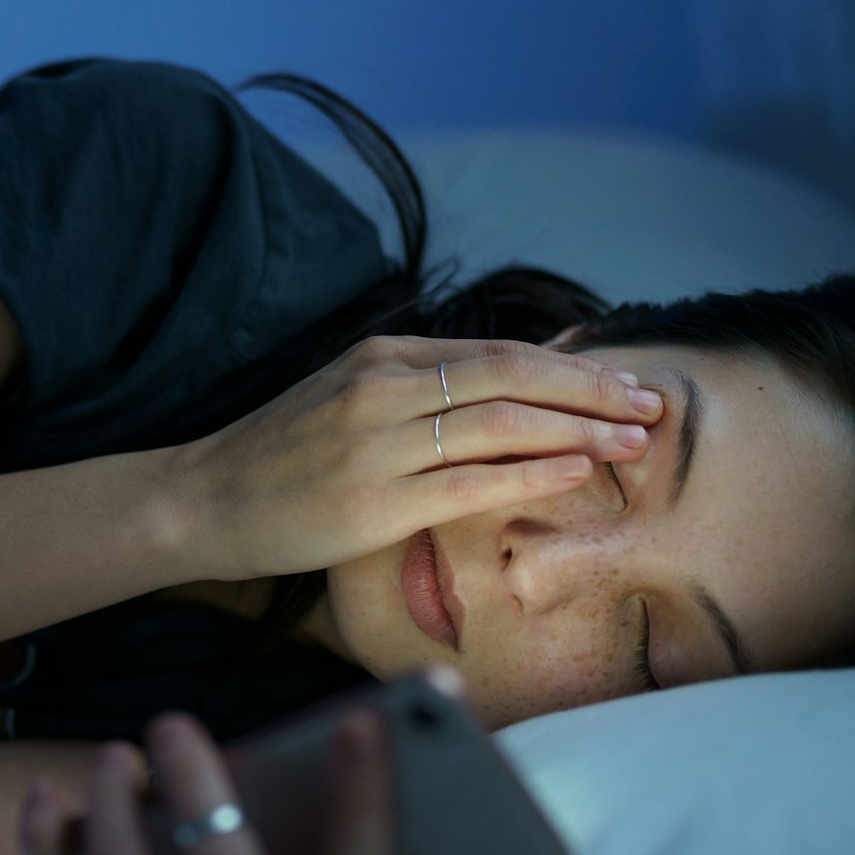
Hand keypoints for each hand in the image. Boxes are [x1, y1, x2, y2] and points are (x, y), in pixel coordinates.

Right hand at [168, 334, 665, 581]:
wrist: (203, 499)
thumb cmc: (281, 458)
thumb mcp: (346, 398)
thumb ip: (417, 391)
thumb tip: (505, 393)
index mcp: (382, 357)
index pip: (496, 352)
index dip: (570, 365)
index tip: (624, 380)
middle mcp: (382, 388)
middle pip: (511, 375)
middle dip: (592, 390)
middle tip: (652, 403)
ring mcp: (376, 444)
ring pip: (500, 423)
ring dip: (579, 431)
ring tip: (635, 442)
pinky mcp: (372, 502)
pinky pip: (470, 482)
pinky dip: (533, 474)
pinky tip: (578, 473)